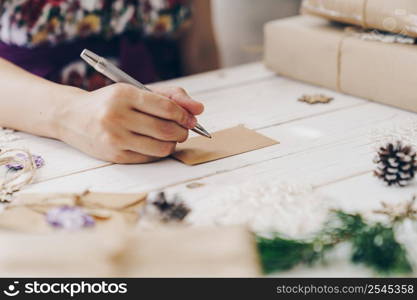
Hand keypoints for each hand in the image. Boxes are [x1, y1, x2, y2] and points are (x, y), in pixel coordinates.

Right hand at [57, 83, 203, 162]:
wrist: (72, 117)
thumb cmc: (110, 102)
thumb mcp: (135, 91)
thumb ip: (170, 96)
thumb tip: (199, 109)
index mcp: (123, 94)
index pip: (166, 108)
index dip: (185, 115)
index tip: (191, 118)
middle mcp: (116, 116)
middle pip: (167, 130)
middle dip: (183, 131)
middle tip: (184, 129)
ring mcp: (115, 138)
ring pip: (161, 147)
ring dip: (174, 143)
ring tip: (170, 136)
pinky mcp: (115, 156)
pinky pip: (150, 157)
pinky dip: (159, 151)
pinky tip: (155, 143)